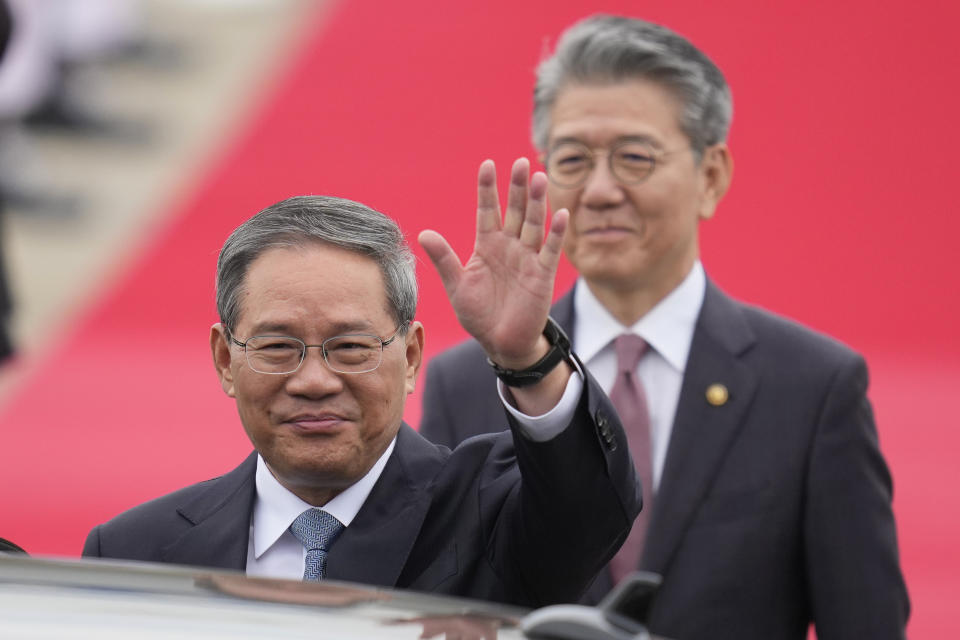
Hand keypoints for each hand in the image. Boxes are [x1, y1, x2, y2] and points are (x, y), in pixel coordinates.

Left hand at [419, 158, 567, 369]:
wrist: (500, 342)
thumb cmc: (478, 314)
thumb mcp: (457, 286)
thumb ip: (444, 259)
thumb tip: (424, 234)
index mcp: (487, 246)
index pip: (487, 211)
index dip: (488, 189)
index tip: (487, 165)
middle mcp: (509, 247)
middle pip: (515, 211)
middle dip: (517, 188)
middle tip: (519, 162)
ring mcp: (528, 259)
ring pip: (534, 224)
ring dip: (538, 202)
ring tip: (540, 177)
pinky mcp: (542, 275)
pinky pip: (550, 251)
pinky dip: (556, 233)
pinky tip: (560, 213)